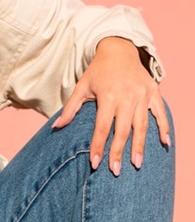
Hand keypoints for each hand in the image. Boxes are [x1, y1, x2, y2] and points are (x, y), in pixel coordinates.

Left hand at [53, 37, 169, 175]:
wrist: (119, 50)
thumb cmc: (98, 71)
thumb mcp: (82, 86)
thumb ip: (70, 108)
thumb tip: (56, 127)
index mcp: (108, 96)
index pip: (102, 127)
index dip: (98, 146)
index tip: (95, 163)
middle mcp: (127, 97)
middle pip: (122, 130)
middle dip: (118, 152)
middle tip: (115, 171)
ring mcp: (143, 95)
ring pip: (142, 125)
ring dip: (140, 146)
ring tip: (136, 164)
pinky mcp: (154, 92)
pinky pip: (160, 113)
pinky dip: (164, 128)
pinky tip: (165, 144)